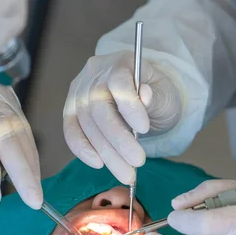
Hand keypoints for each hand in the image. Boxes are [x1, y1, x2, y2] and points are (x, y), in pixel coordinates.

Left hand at [0, 68, 41, 214]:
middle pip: (10, 140)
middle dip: (24, 174)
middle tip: (33, 202)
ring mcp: (3, 98)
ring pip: (22, 135)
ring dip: (31, 166)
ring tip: (34, 193)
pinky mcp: (12, 100)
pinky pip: (25, 129)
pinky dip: (30, 152)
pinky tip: (32, 170)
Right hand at [63, 51, 182, 183]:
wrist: (143, 101)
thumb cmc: (155, 96)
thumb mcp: (165, 94)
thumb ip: (155, 97)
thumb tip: (144, 95)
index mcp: (121, 61)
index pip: (119, 81)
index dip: (129, 105)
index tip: (144, 128)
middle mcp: (94, 74)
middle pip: (99, 107)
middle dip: (118, 139)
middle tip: (137, 162)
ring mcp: (78, 92)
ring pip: (86, 124)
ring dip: (106, 152)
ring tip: (126, 173)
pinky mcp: (70, 111)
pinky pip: (71, 131)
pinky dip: (83, 150)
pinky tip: (99, 164)